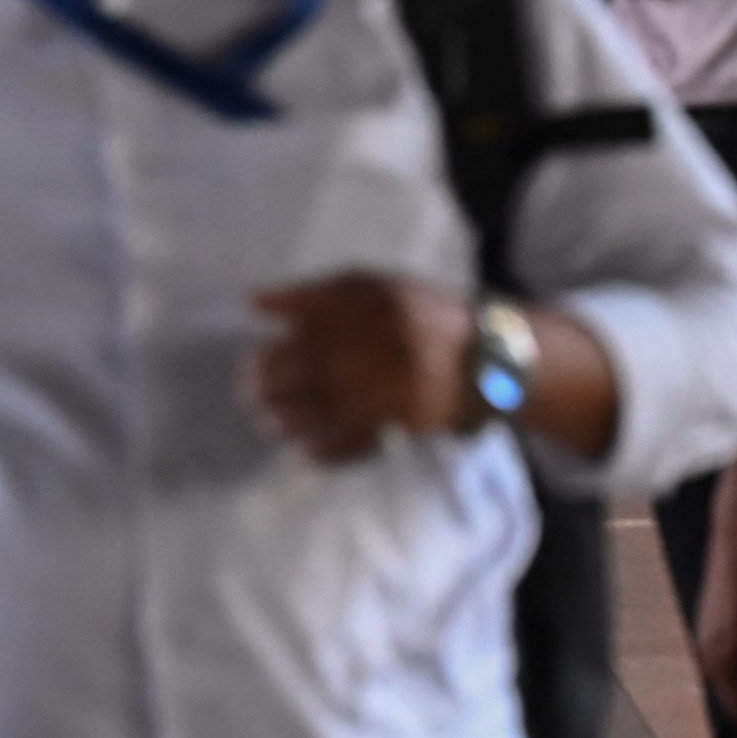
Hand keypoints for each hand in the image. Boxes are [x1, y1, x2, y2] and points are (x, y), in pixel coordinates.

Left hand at [248, 273, 476, 463]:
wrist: (484, 354)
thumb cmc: (415, 313)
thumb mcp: (368, 286)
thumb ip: (309, 295)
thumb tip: (252, 302)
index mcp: (366, 306)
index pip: (300, 334)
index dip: (269, 355)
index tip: (254, 363)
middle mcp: (378, 345)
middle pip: (308, 374)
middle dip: (270, 391)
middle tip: (253, 399)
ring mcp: (392, 387)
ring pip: (326, 411)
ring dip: (289, 422)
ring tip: (270, 425)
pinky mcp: (405, 422)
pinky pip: (355, 442)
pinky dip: (324, 450)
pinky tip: (304, 451)